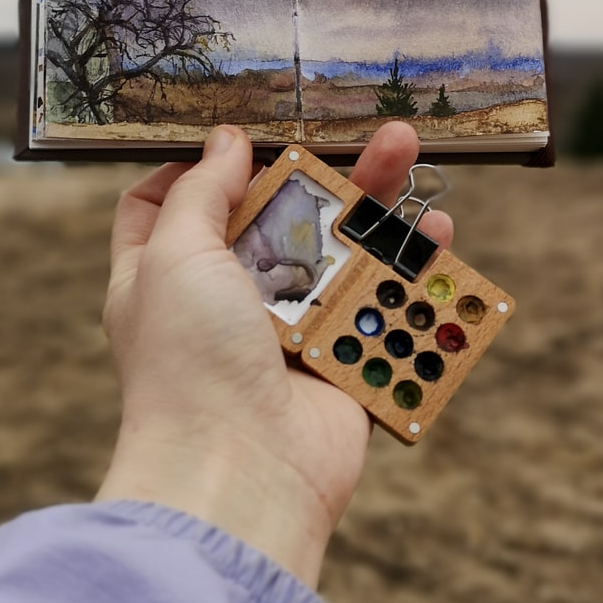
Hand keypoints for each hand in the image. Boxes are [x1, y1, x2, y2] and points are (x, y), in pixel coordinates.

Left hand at [96, 122, 452, 585]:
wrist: (241, 472)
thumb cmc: (189, 363)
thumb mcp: (172, 257)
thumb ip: (199, 193)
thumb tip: (226, 141)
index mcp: (167, 274)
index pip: (170, 206)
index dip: (201, 169)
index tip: (242, 141)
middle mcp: (225, 298)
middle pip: (275, 215)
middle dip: (320, 169)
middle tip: (364, 130)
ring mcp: (285, 327)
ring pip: (335, 251)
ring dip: (374, 205)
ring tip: (410, 152)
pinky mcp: (337, 355)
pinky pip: (376, 301)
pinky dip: (406, 270)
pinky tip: (435, 234)